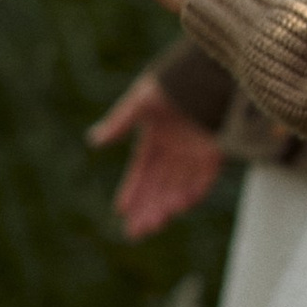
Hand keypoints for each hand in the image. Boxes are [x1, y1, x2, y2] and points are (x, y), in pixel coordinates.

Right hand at [87, 74, 225, 239]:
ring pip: (177, 189)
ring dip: (166, 207)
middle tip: (136, 233)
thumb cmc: (172, 83)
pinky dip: (193, 193)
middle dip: (146, 210)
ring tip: (156, 224)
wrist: (208, 72)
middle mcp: (173, 153)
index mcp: (154, 141)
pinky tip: (181, 206)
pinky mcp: (213, 154)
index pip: (139, 174)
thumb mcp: (140, 101)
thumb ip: (120, 122)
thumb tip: (93, 141)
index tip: (120, 210)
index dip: (131, 192)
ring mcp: (193, 155)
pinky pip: (203, 179)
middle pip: (157, 188)